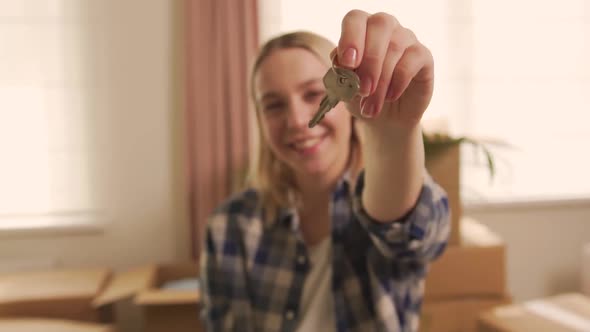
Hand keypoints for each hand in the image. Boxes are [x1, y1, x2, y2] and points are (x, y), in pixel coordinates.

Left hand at [335, 10, 433, 127]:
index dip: (350, 38)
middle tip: (363, 91)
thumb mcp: (346, 87)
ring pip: (395, 47)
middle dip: (369, 61)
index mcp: (361, 29)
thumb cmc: (362, 96)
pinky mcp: (423, 55)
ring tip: (372, 106)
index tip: (346, 64)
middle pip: (380, 26)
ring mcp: (407, 38)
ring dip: (382, 81)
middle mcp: (386, 27)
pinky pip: (412, 60)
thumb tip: (341, 62)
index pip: (355, 19)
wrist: (386, 118)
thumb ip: (341, 72)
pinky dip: (398, 81)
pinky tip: (390, 97)